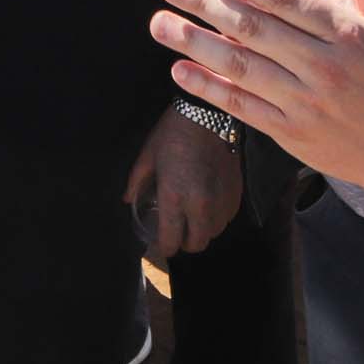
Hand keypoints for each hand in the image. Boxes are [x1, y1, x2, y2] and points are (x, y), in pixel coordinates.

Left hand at [125, 102, 240, 262]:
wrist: (208, 115)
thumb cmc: (172, 134)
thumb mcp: (148, 157)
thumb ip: (137, 183)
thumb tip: (127, 201)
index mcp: (175, 197)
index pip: (172, 240)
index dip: (164, 247)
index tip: (161, 244)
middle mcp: (201, 206)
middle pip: (197, 244)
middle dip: (184, 243)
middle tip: (176, 233)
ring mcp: (221, 201)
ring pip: (214, 233)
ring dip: (201, 231)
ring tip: (191, 219)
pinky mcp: (236, 194)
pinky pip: (227, 219)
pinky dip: (216, 219)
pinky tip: (206, 207)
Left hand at [153, 0, 363, 195]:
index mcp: (347, 34)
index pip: (288, 1)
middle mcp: (324, 67)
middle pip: (255, 30)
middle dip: (206, 5)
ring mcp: (306, 102)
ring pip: (242, 68)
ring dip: (195, 44)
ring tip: (159, 23)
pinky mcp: (292, 132)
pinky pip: (243, 107)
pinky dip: (209, 89)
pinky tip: (179, 70)